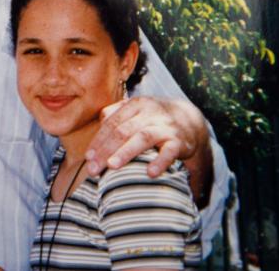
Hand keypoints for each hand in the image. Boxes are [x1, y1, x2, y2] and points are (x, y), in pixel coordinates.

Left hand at [85, 96, 207, 178]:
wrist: (190, 118)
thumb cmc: (153, 118)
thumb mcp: (135, 111)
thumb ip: (115, 115)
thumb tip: (98, 125)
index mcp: (135, 105)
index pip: (112, 123)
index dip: (98, 140)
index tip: (88, 158)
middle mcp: (149, 113)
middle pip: (123, 131)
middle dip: (106, 150)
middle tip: (93, 169)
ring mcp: (165, 126)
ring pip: (143, 137)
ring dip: (126, 152)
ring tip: (112, 166)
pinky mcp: (180, 141)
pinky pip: (170, 151)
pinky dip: (160, 161)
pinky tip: (150, 173)